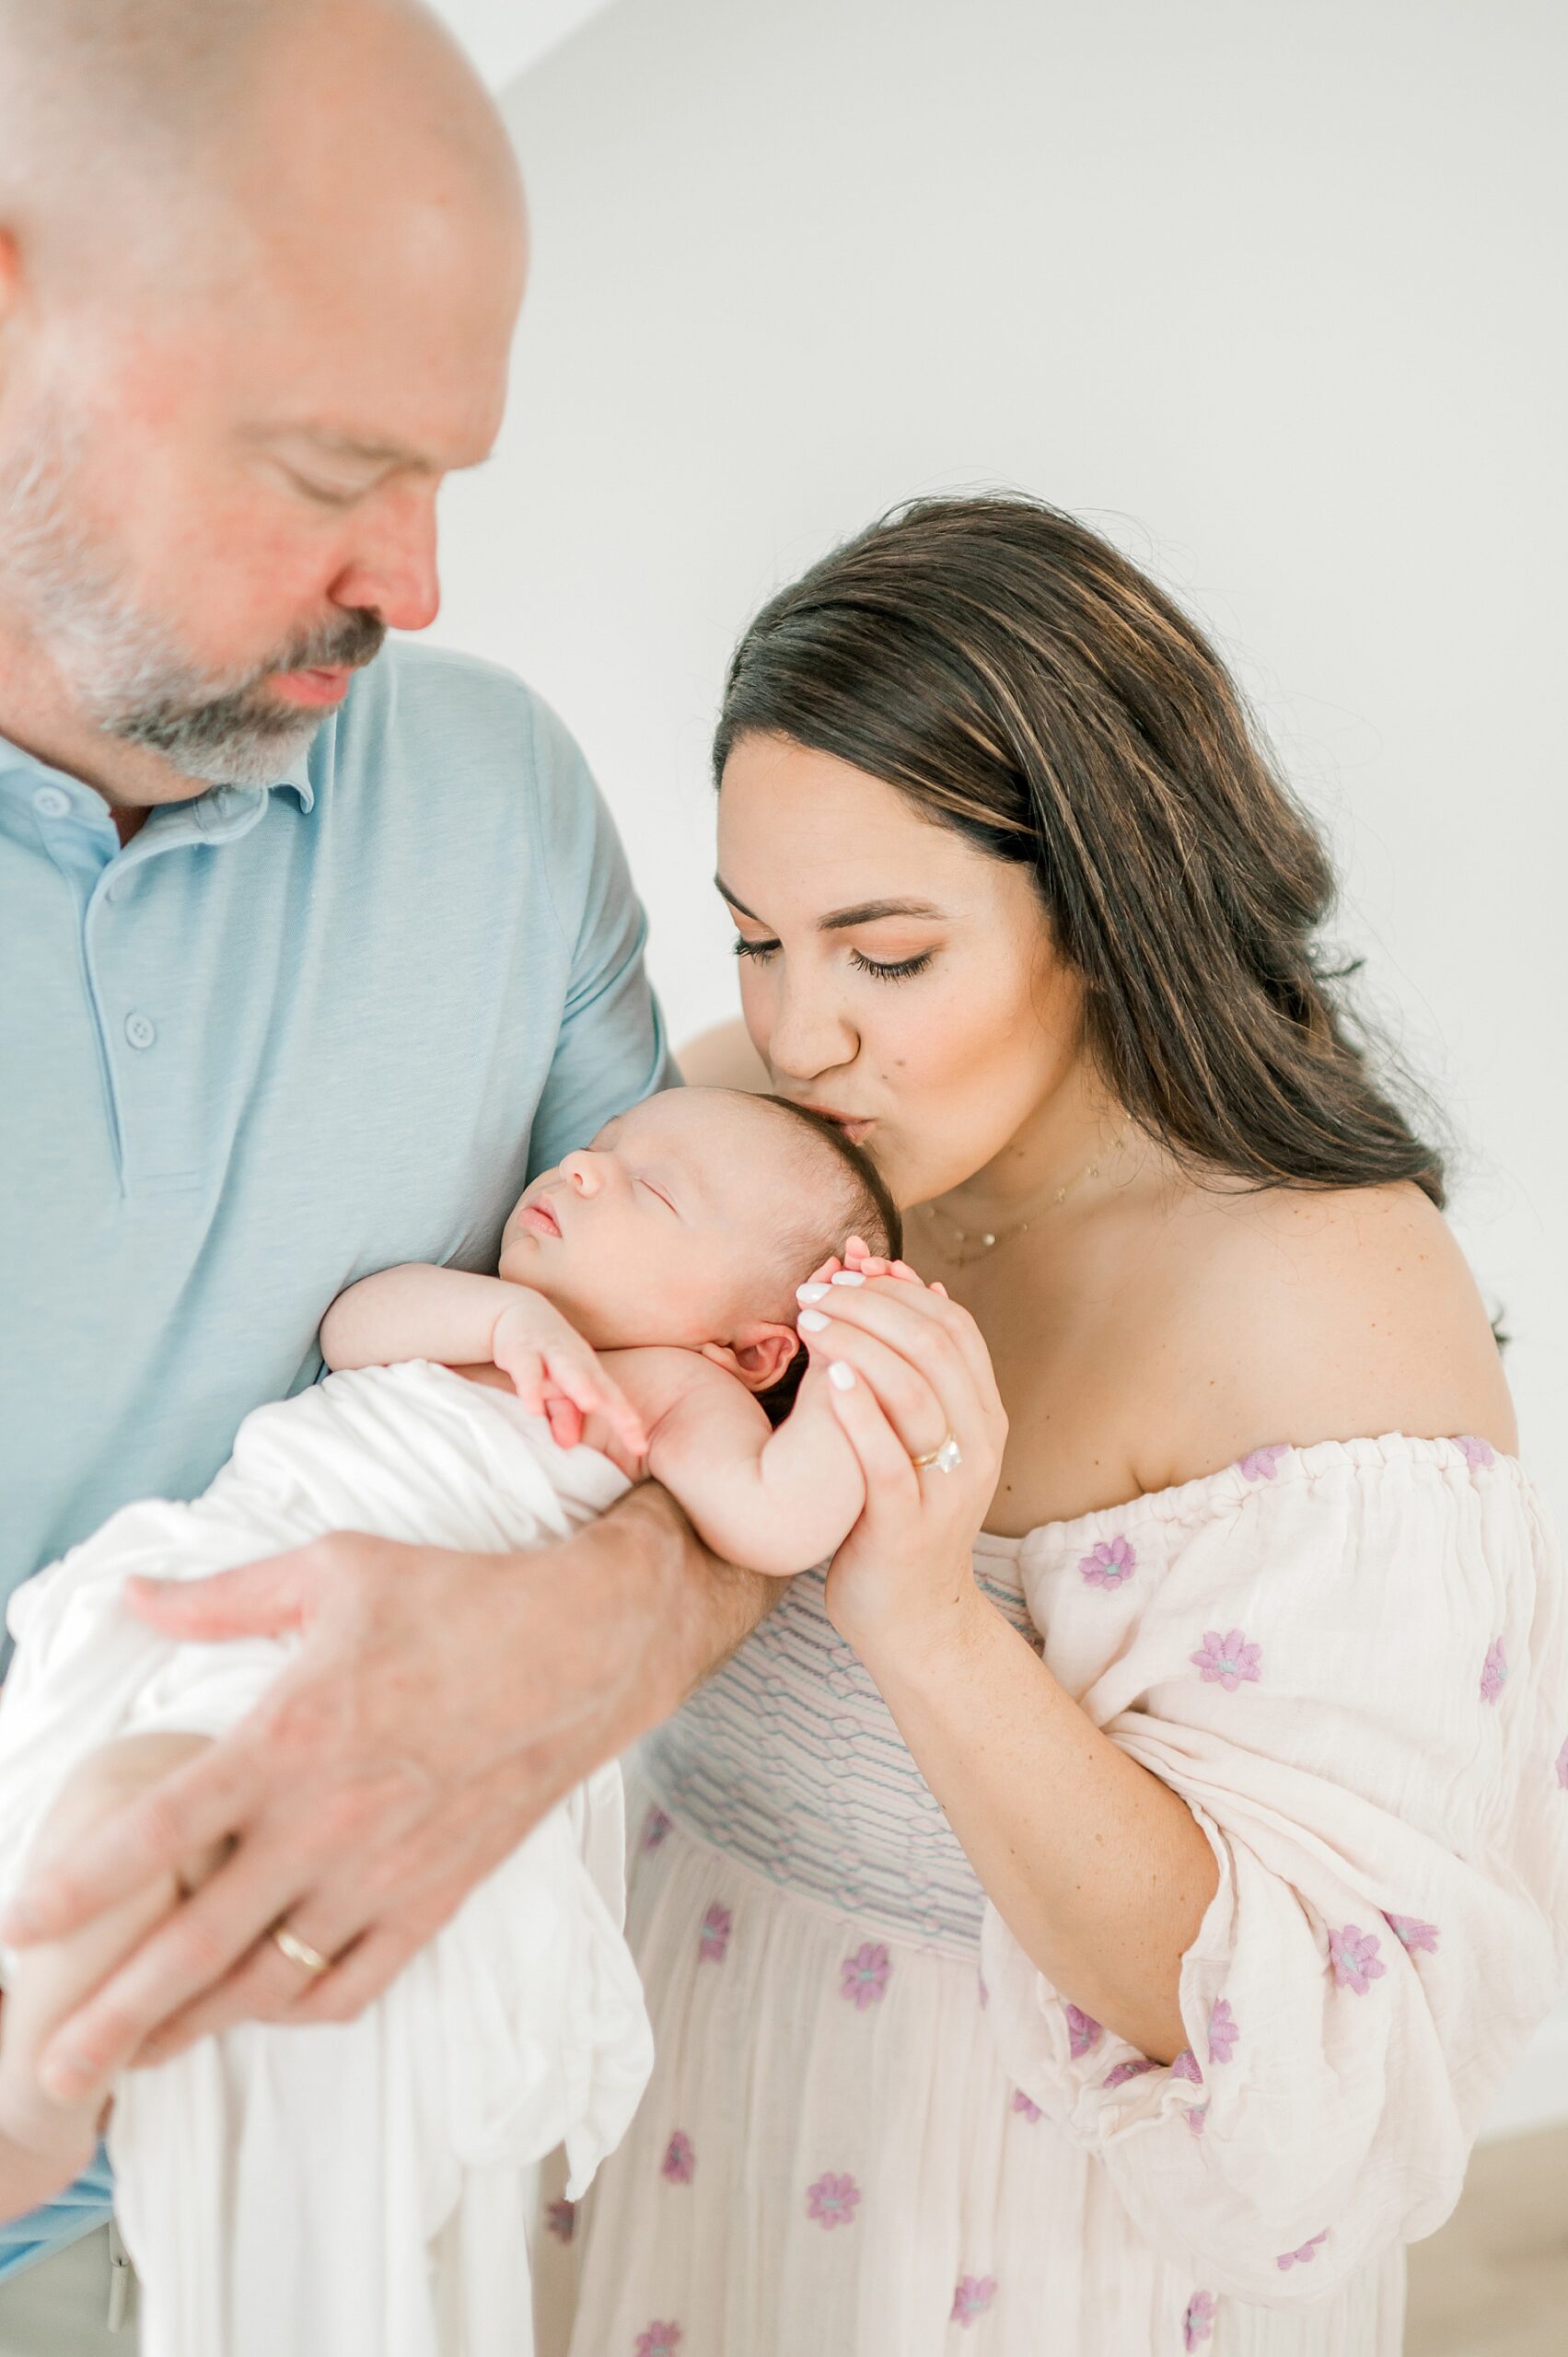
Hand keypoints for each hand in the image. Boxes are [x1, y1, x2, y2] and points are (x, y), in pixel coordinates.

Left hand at [0, 1504, 683, 2104]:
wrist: (583, 1647)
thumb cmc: (457, 1598)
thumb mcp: (333, 1569)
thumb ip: (222, 1597)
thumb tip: (132, 1595)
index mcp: (288, 1736)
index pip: (158, 1828)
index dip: (78, 1883)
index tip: (16, 1922)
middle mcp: (326, 1821)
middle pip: (197, 1942)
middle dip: (113, 2015)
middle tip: (51, 2068)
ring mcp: (383, 1873)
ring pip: (269, 1981)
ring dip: (194, 2027)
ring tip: (135, 2058)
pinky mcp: (435, 1899)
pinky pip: (352, 1983)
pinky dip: (297, 2009)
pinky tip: (260, 2009)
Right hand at [492, 1292, 645, 1456]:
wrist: (516, 1311)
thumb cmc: (546, 1357)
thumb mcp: (556, 1387)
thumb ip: (565, 1413)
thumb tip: (568, 1444)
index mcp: (590, 1373)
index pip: (614, 1401)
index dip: (627, 1423)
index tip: (640, 1448)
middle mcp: (577, 1361)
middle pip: (601, 1387)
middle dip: (617, 1408)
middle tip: (632, 1429)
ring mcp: (551, 1352)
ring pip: (570, 1370)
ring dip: (581, 1386)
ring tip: (592, 1405)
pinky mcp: (522, 1349)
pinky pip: (528, 1370)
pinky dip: (531, 1388)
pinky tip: (533, 1410)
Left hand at [795, 1249, 1006, 1659]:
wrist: (913, 1619)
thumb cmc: (901, 1517)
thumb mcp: (922, 1441)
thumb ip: (920, 1375)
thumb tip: (922, 1289)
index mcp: (984, 1418)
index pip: (954, 1327)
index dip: (900, 1287)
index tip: (849, 1267)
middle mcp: (978, 1446)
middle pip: (934, 1347)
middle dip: (870, 1304)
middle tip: (815, 1286)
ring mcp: (948, 1488)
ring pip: (915, 1392)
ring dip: (858, 1342)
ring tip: (808, 1318)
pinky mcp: (909, 1527)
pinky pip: (888, 1460)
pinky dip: (859, 1414)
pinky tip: (828, 1379)